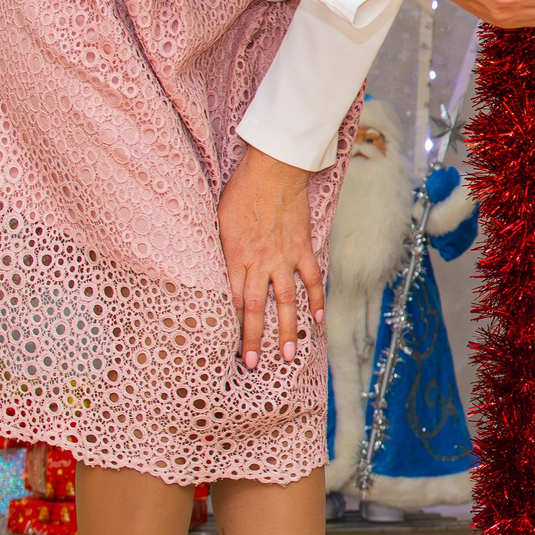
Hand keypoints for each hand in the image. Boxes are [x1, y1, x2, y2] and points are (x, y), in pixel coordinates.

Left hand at [219, 147, 324, 367]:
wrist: (274, 169)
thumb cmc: (241, 191)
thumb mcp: (217, 221)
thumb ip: (221, 251)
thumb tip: (217, 271)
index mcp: (234, 256)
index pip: (232, 301)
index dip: (230, 327)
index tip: (227, 347)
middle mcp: (259, 262)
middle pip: (256, 308)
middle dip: (254, 339)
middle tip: (254, 365)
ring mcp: (283, 257)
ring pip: (285, 301)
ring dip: (287, 329)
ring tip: (289, 355)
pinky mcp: (302, 248)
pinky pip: (311, 279)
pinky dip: (315, 299)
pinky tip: (316, 319)